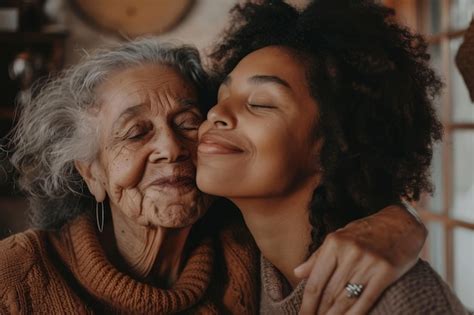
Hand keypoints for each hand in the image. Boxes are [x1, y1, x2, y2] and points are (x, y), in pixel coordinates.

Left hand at [295, 203, 426, 314]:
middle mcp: (350, 253)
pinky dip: (355, 314)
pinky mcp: (386, 271)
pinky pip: (367, 299)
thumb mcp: (339, 237)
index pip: (316, 281)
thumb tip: (297, 273)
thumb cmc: (367, 231)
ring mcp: (368, 262)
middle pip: (329, 293)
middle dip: (319, 313)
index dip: (307, 304)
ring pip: (346, 298)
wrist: (402, 222)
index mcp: (334, 244)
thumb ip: (318, 256)